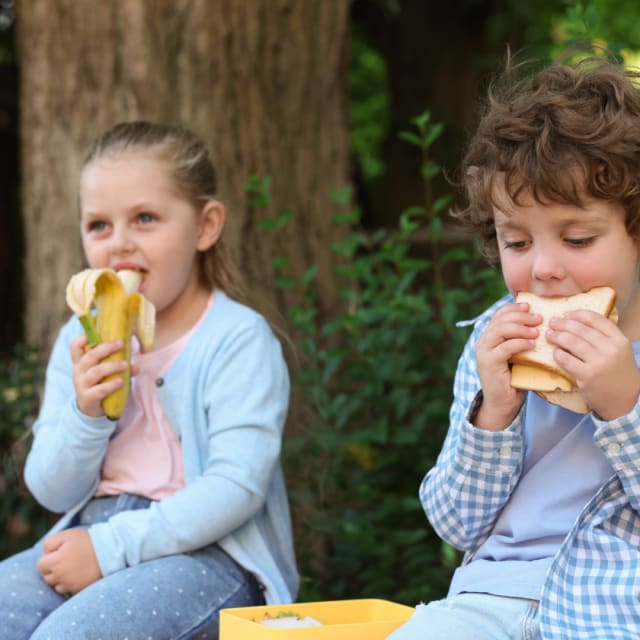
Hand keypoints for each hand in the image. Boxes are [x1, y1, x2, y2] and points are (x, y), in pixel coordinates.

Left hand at [37, 529, 101, 595]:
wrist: (110, 551)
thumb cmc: (88, 541)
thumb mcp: (67, 535)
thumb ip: (50, 542)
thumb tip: (45, 554)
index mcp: (55, 562)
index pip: (40, 566)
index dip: (49, 558)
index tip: (61, 553)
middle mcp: (59, 576)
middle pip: (47, 577)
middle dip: (54, 569)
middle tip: (68, 559)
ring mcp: (69, 585)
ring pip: (57, 585)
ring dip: (61, 578)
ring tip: (75, 567)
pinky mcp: (78, 590)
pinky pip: (68, 590)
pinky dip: (71, 584)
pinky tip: (79, 574)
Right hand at [71, 334, 126, 416]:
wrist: (89, 409)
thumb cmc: (98, 384)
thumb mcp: (102, 372)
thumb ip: (116, 364)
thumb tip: (137, 363)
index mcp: (81, 362)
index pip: (75, 346)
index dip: (83, 337)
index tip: (96, 330)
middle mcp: (79, 371)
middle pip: (90, 356)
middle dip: (106, 348)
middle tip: (121, 343)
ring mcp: (82, 384)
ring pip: (96, 372)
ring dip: (112, 366)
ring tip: (126, 364)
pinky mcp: (88, 397)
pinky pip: (100, 390)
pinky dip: (111, 385)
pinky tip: (121, 381)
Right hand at [474, 302, 541, 429]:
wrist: (502, 404)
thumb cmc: (514, 380)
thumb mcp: (517, 355)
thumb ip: (521, 340)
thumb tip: (541, 324)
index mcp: (488, 337)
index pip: (499, 315)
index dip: (514, 308)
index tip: (531, 306)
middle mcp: (483, 342)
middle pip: (500, 320)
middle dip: (521, 316)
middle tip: (540, 318)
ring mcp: (483, 352)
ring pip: (500, 330)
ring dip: (521, 328)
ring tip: (537, 331)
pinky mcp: (489, 363)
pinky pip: (505, 348)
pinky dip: (520, 343)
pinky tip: (532, 344)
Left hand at [548, 310, 639, 419]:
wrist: (626, 401)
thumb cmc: (618, 373)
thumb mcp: (619, 351)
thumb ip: (603, 337)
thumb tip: (576, 322)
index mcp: (619, 340)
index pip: (596, 319)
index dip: (577, 314)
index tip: (566, 314)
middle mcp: (610, 349)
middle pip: (581, 329)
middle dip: (563, 324)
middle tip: (552, 322)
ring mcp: (599, 363)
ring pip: (571, 342)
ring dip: (557, 336)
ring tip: (549, 335)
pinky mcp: (587, 376)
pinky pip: (566, 359)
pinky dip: (557, 353)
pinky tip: (555, 352)